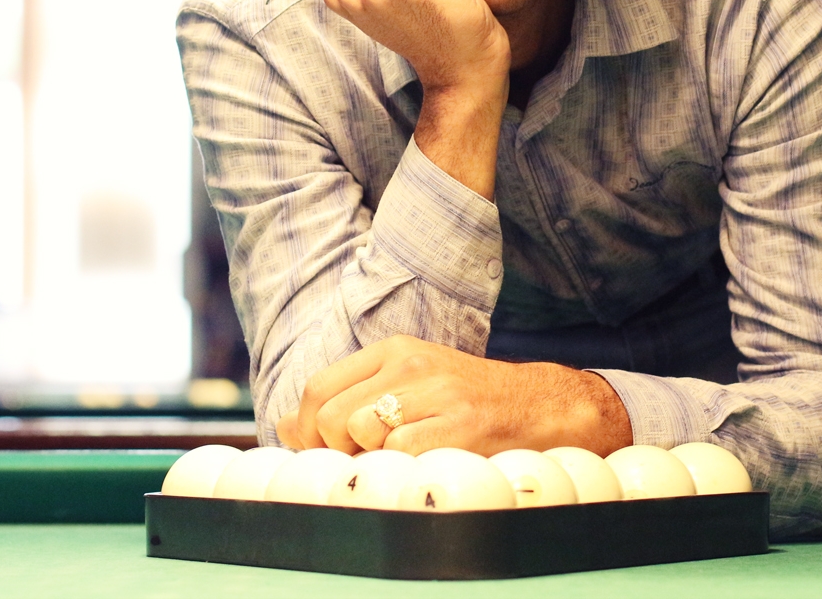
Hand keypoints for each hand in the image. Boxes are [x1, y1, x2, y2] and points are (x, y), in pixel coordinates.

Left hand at [275, 335, 631, 456]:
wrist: (538, 405)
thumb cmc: (466, 403)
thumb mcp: (407, 385)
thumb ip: (349, 400)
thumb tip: (282, 426)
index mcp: (393, 351)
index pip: (319, 388)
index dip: (305, 430)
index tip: (318, 454)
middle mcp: (409, 364)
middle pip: (331, 414)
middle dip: (333, 450)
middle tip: (360, 464)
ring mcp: (434, 392)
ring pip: (359, 431)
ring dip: (369, 458)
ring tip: (398, 460)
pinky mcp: (457, 424)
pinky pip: (398, 453)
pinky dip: (400, 469)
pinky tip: (423, 465)